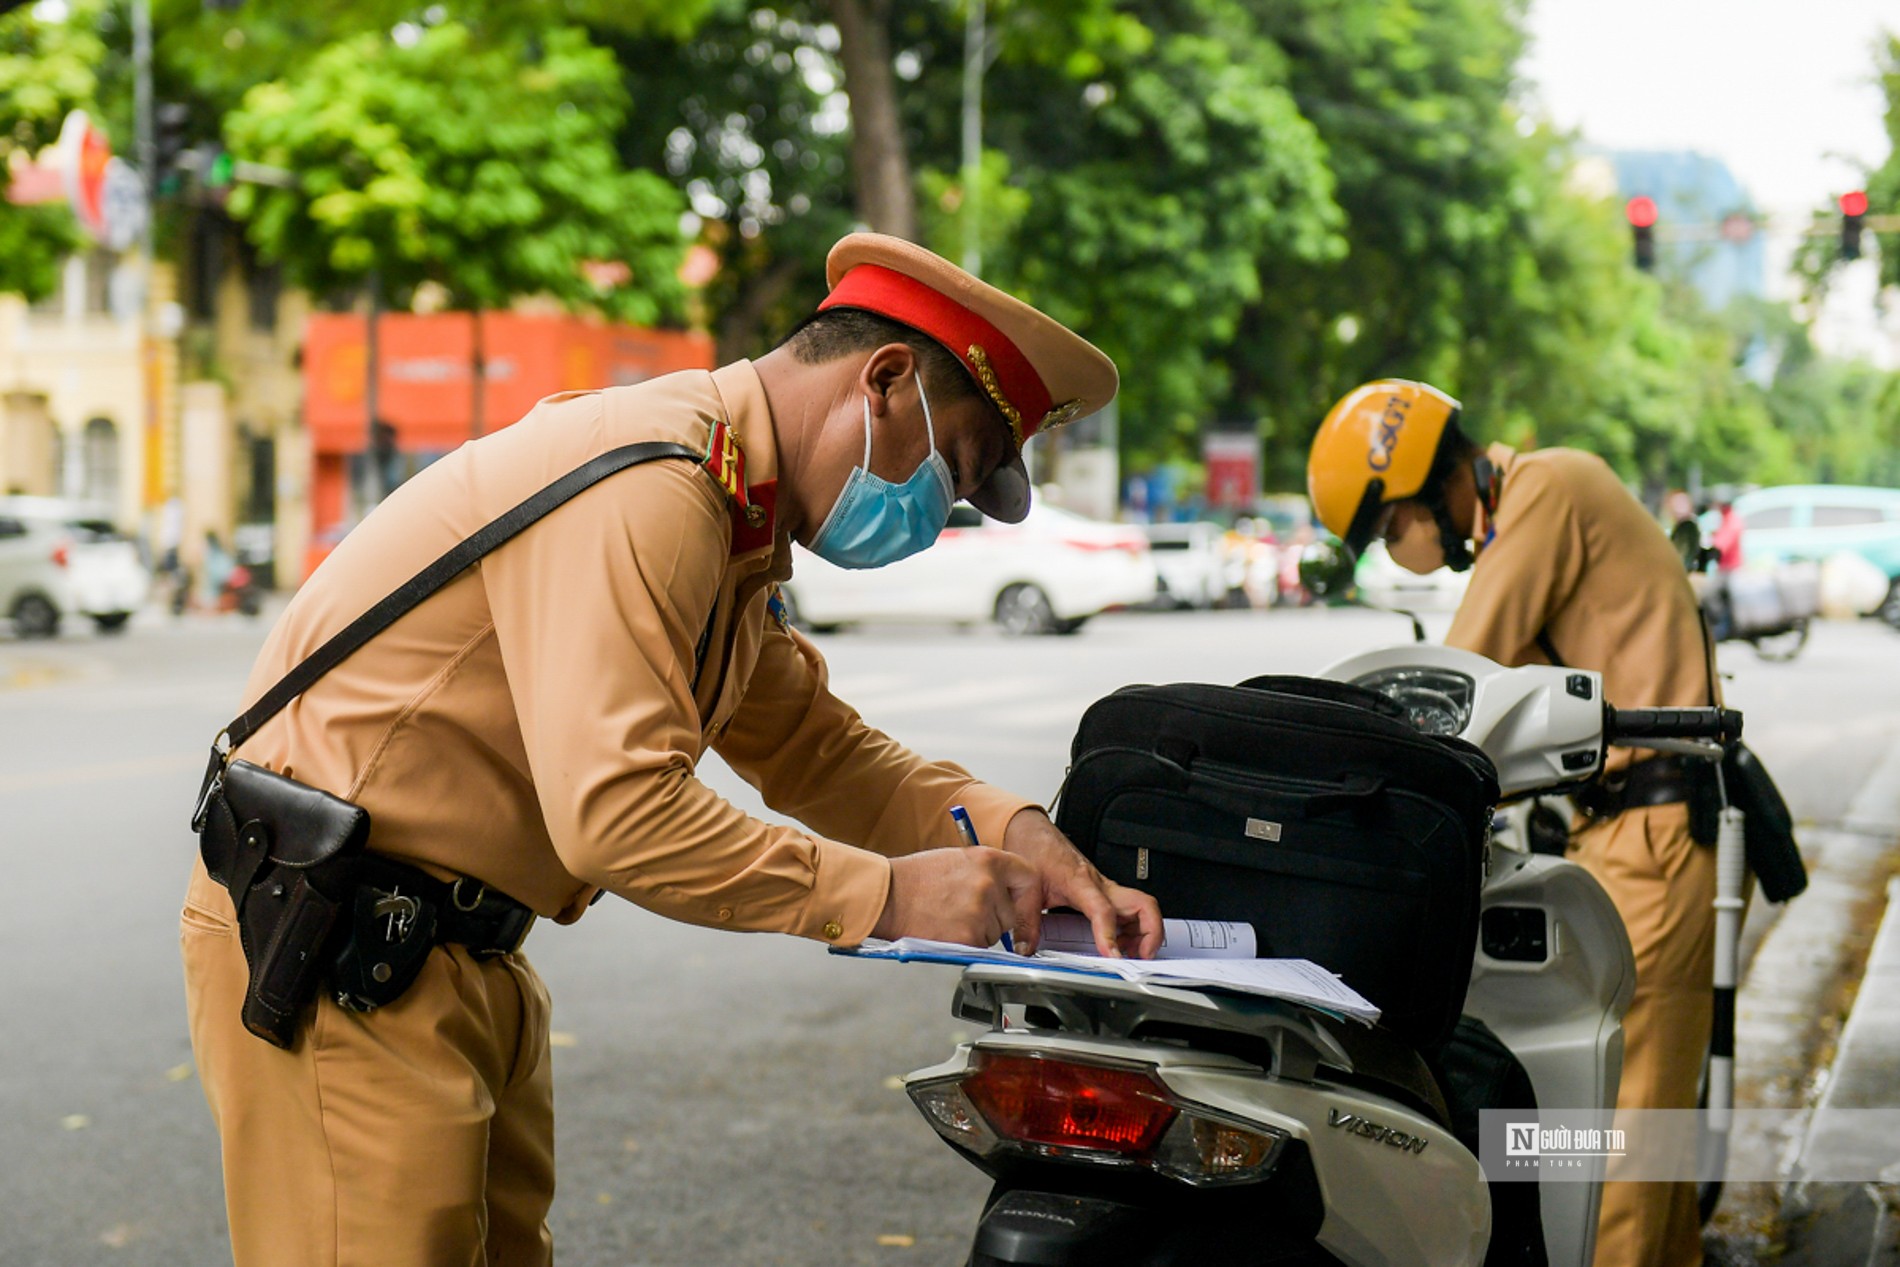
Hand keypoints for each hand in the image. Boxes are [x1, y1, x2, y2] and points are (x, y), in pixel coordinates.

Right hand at [871, 847, 1043, 947]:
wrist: (888, 895)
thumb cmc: (915, 879)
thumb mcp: (958, 860)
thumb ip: (987, 873)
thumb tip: (1009, 893)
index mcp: (988, 860)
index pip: (1029, 879)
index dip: (1028, 900)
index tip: (1026, 914)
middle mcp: (988, 884)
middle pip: (1011, 914)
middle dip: (995, 919)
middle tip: (966, 912)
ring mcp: (979, 911)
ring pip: (995, 934)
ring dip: (978, 932)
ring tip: (950, 917)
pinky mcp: (969, 936)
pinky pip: (980, 948)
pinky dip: (966, 944)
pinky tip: (946, 929)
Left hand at [1000, 809, 1163, 958]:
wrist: (1035, 833)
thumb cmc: (1037, 852)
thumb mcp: (1026, 888)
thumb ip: (1025, 921)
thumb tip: (1026, 948)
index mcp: (1081, 882)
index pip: (1103, 911)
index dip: (1110, 936)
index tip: (1113, 956)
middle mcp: (1101, 884)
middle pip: (1143, 905)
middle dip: (1151, 933)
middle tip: (1142, 957)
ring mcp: (1106, 888)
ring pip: (1143, 909)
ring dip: (1145, 935)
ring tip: (1132, 955)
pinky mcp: (1106, 893)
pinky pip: (1132, 912)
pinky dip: (1134, 931)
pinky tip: (1121, 944)